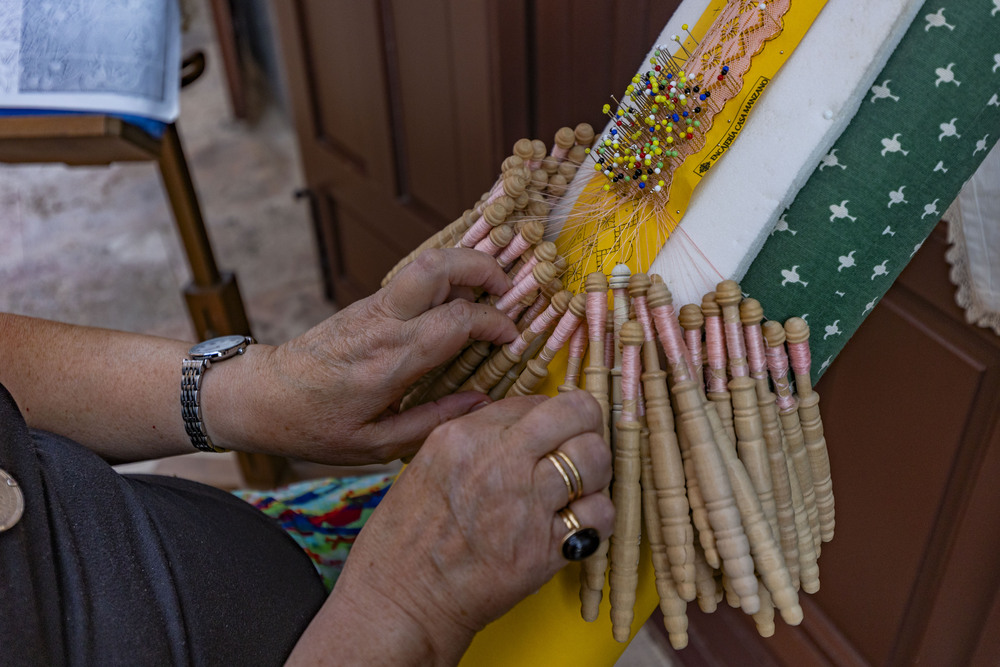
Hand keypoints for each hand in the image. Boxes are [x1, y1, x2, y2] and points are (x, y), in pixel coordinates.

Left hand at [223, 248, 518, 464]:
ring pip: (426, 263)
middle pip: (439, 266)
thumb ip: (433, 422)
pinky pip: (413, 280)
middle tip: (509, 290)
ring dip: (465, 267)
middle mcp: (383, 324)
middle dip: (483, 266)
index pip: (457, 320)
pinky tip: (460, 304)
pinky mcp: (367, 305)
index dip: (495, 323)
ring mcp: (373, 308)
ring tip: (491, 293)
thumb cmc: (315, 427)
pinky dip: (445, 281)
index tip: (512, 339)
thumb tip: (481, 403)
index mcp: (390, 361)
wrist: (261, 396)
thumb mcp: (376, 444)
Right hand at [288, 390, 614, 665]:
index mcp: (464, 435)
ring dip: (596, 473)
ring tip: (578, 490)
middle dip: (587, 429)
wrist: (401, 600)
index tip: (555, 433)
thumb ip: (477, 437)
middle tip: (580, 450)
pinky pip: (599, 514)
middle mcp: (498, 461)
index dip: (554, 417)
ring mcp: (524, 504)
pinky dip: (597, 518)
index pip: (537, 401)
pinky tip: (577, 524)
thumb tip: (525, 420)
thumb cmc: (409, 537)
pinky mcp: (544, 548)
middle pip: (577, 414)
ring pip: (595, 459)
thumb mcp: (429, 464)